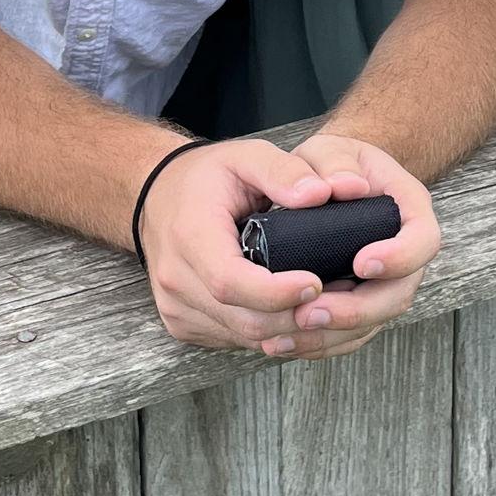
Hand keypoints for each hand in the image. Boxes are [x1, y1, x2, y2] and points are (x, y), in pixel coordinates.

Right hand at [137, 139, 335, 353]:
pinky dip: (268, 331)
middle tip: (338, 297)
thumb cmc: (205, 176)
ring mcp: (176, 307)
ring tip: (326, 305)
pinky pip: (233, 339)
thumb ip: (283, 170)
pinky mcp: (183, 323)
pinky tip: (293, 312)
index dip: (276, 292)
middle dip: (294, 315)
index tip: (316, 283)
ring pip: (242, 337)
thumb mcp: (244, 155)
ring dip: (287, 329)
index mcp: (189, 236)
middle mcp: (176, 279)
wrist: (157, 196)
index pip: (230, 282)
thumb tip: (321, 194)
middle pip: (242, 319)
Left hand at [270, 132, 440, 360]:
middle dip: (356, 310)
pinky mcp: (360, 305)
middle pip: (398, 294)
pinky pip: (348, 335)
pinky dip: (318, 344)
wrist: (328, 182)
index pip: (422, 239)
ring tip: (287, 333)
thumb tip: (341, 187)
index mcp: (408, 208)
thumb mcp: (330, 149)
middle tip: (311, 312)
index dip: (399, 257)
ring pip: (372, 323)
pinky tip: (283, 342)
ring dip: (331, 335)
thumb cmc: (332, 164)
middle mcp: (404, 252)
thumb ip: (334, 162)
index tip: (361, 261)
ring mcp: (384, 284)